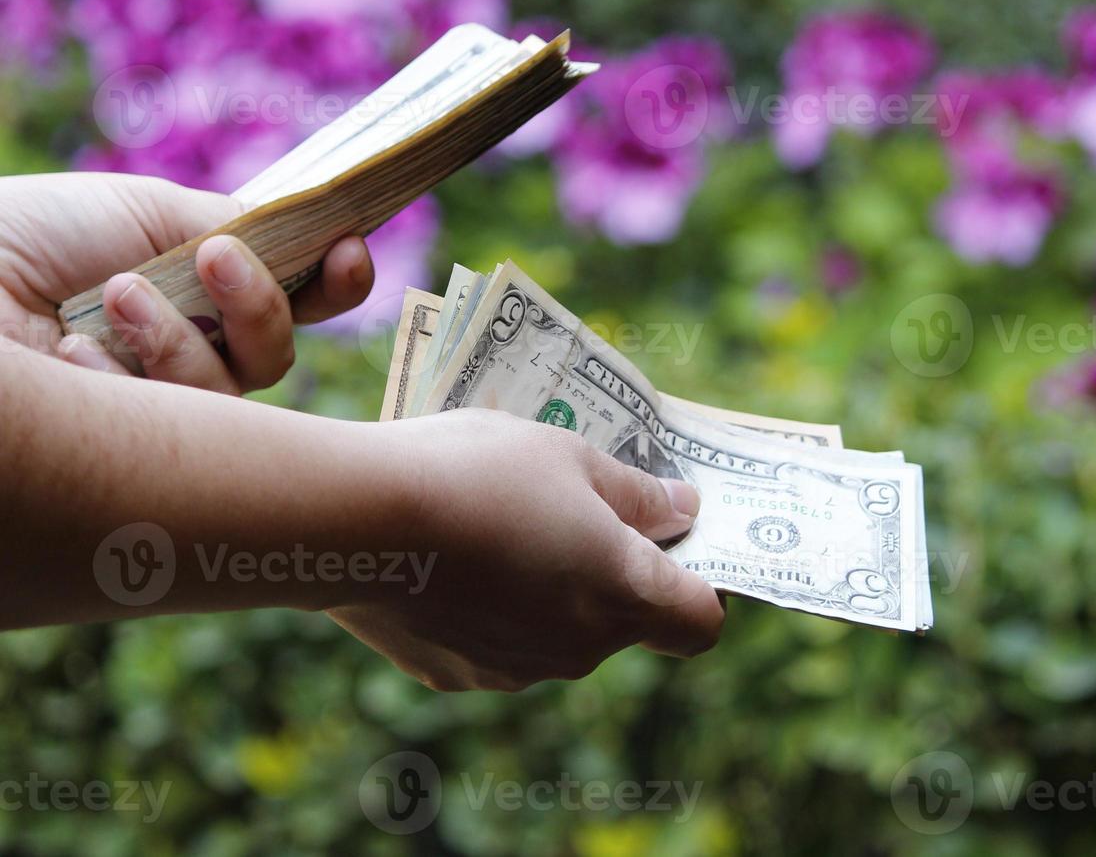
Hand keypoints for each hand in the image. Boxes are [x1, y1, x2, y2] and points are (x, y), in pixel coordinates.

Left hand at [0, 172, 374, 393]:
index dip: (338, 281)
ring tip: (112, 297)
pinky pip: (176, 428)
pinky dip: (123, 375)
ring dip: (175, 338)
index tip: (348, 251)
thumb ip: (236, 229)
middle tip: (215, 260)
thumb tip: (302, 241)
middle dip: (260, 306)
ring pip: (231, 394)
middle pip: (278, 354)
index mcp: (203, 288)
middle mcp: (191, 348)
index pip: (298, 297)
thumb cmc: (31, 236)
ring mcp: (159, 402)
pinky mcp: (130, 446)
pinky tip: (70, 351)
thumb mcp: (145, 212)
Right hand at [332, 409, 724, 690]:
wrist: (355, 522)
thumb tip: (685, 511)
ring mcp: (518, 670)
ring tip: (499, 523)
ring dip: (550, 588)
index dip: (700, 583)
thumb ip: (639, 494)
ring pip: (560, 632)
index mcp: (624, 594)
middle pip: (625, 620)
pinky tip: (453, 559)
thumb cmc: (479, 472)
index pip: (700, 620)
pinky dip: (492, 609)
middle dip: (611, 571)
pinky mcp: (458, 676)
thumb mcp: (571, 458)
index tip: (676, 541)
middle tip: (571, 506)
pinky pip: (499, 643)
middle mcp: (582, 649)